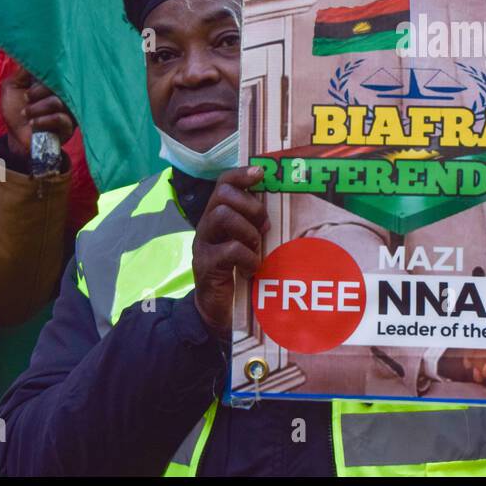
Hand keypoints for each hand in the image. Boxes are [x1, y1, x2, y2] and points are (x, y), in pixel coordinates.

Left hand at [0, 64, 75, 157]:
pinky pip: (61, 118)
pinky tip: (33, 124)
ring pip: (58, 101)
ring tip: (26, 114)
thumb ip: (22, 71)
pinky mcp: (70, 126)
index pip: (57, 71)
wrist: (15, 137)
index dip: (45, 73)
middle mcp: (63, 93)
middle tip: (26, 98)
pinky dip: (43, 120)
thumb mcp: (12, 86)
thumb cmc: (14, 110)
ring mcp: (68, 109)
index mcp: (51, 83)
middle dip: (37, 92)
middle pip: (58, 84)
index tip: (31, 80)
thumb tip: (31, 53)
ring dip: (37, 108)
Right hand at [192, 166, 268, 336]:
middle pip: (222, 195)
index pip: (223, 184)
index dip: (240, 175)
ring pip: (222, 216)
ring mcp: (204, 245)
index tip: (260, 173)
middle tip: (263, 226)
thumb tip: (282, 205)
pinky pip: (229, 249)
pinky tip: (253, 268)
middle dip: (249, 206)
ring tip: (256, 247)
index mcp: (218, 217)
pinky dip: (248, 257)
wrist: (218, 311)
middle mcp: (207, 227)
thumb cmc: (239, 272)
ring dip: (247, 230)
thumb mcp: (250, 243)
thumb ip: (257, 225)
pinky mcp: (206, 266)